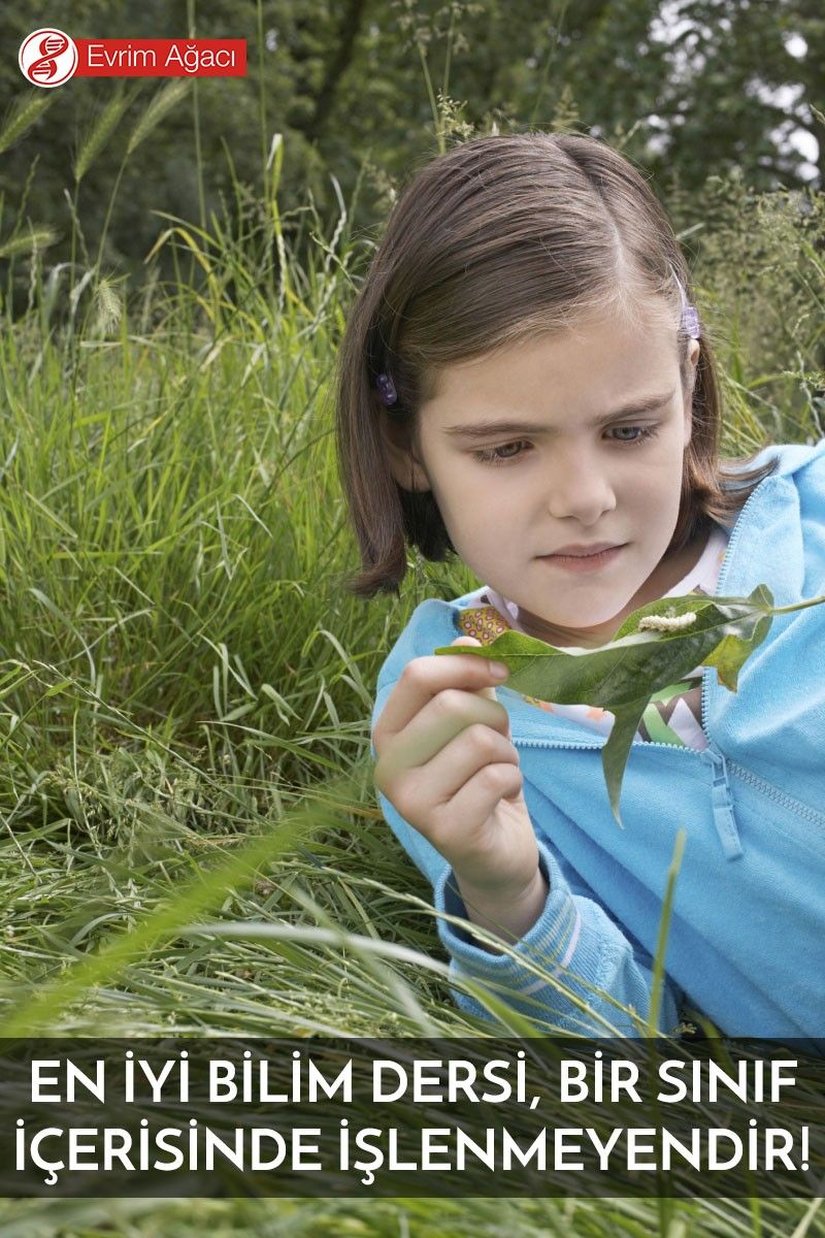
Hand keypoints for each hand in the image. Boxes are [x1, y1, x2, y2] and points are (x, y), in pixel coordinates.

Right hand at [373, 636, 546, 942]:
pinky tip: (500, 798)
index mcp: (389, 733)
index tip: (500, 670)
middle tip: (499, 743)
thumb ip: (469, 684)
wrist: (493, 853)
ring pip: (480, 741)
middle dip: (494, 716)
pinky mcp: (444, 829)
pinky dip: (513, 780)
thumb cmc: (480, 779)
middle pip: (452, 706)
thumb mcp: (473, 725)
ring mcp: (411, 801)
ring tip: (498, 773)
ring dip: (507, 753)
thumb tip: (473, 640)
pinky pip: (497, 776)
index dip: (465, 664)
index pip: (418, 675)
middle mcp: (388, 766)